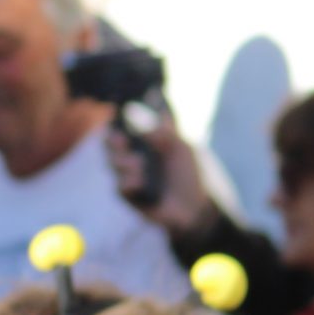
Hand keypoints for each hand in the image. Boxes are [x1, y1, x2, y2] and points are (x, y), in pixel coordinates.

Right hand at [105, 115, 213, 233]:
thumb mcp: (183, 148)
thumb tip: (145, 108)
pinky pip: (120, 187)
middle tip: (122, 140)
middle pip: (111, 144)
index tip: (117, 115)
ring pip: (114, 164)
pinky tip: (139, 181)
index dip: (118, 121)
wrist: (201, 205)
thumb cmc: (194, 174)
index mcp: (147, 142)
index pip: (125, 127)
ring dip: (124, 161)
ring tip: (139, 164)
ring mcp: (132, 177)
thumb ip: (165, 130)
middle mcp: (135, 157)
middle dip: (114, 140)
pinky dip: (128, 182)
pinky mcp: (132, 197)